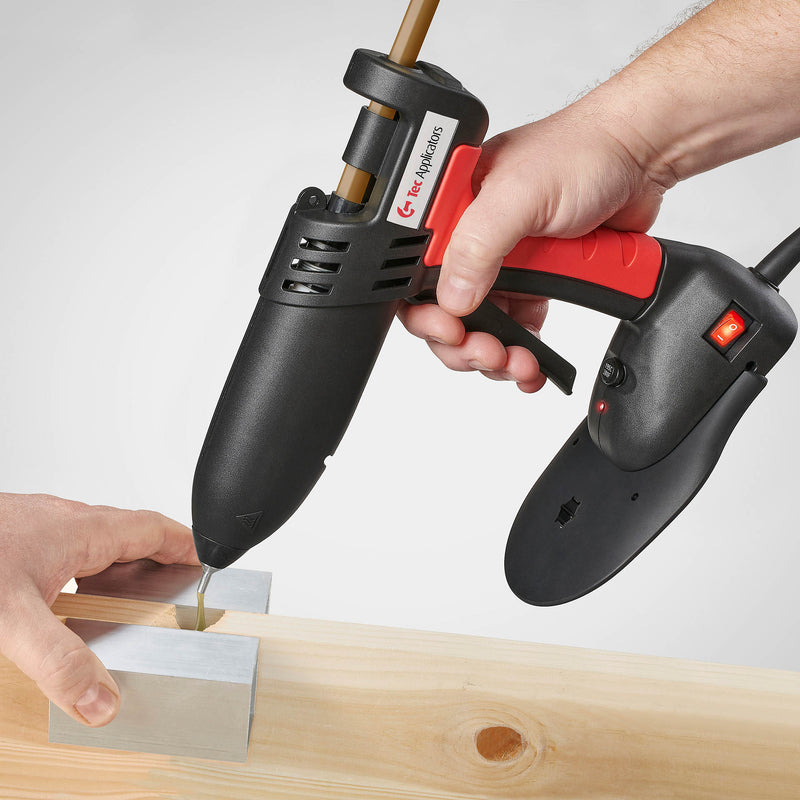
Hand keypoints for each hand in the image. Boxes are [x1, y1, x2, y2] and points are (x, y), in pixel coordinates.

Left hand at [0, 493, 197, 726]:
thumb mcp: (11, 620)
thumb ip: (59, 663)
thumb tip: (103, 701)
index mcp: (81, 531)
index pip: (152, 528)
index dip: (184, 544)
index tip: (206, 558)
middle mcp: (64, 521)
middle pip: (128, 534)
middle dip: (155, 559)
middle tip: (170, 588)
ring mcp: (38, 525)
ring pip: (95, 540)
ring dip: (118, 564)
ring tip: (123, 598)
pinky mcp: (16, 536)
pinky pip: (67, 547)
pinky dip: (83, 569)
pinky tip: (62, 596)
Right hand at [398, 95, 670, 391]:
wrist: (640, 156)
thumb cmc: (582, 152)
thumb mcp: (520, 194)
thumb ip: (479, 245)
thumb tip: (453, 297)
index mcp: (451, 211)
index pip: (415, 275)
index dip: (427, 314)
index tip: (452, 332)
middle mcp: (471, 238)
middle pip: (445, 311)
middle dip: (462, 344)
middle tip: (488, 354)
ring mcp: (503, 262)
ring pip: (482, 327)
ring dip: (495, 356)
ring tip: (517, 364)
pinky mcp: (534, 279)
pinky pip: (517, 326)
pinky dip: (522, 350)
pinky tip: (531, 363)